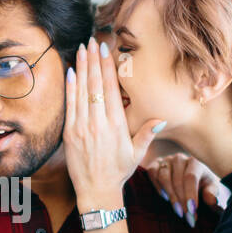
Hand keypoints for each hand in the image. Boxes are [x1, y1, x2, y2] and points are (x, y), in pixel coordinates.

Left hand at [63, 37, 166, 210]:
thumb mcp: (137, 152)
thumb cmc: (119, 171)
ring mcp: (81, 127)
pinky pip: (69, 105)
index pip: (110, 88)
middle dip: (92, 61)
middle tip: (91, 41)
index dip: (107, 66)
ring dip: (80, 68)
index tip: (105, 49)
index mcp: (116, 124)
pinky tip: (70, 72)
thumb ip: (147, 132)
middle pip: (94, 84)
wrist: (97, 191)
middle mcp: (98, 123)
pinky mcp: (69, 134)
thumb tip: (162, 118)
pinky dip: (69, 88)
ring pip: (80, 91)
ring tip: (80, 50)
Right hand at [144, 153, 221, 226]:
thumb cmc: (203, 185)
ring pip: (164, 177)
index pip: (191, 178)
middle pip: (177, 180)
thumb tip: (212, 201)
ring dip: (170, 196)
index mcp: (196, 161)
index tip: (192, 212)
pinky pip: (152, 173)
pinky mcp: (156, 163)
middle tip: (185, 216)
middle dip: (181, 201)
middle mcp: (180, 158)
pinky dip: (157, 186)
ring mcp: (167, 160)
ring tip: (177, 210)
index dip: (190, 195)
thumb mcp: (210, 189)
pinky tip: (164, 197)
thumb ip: (212, 194)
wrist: (193, 178)